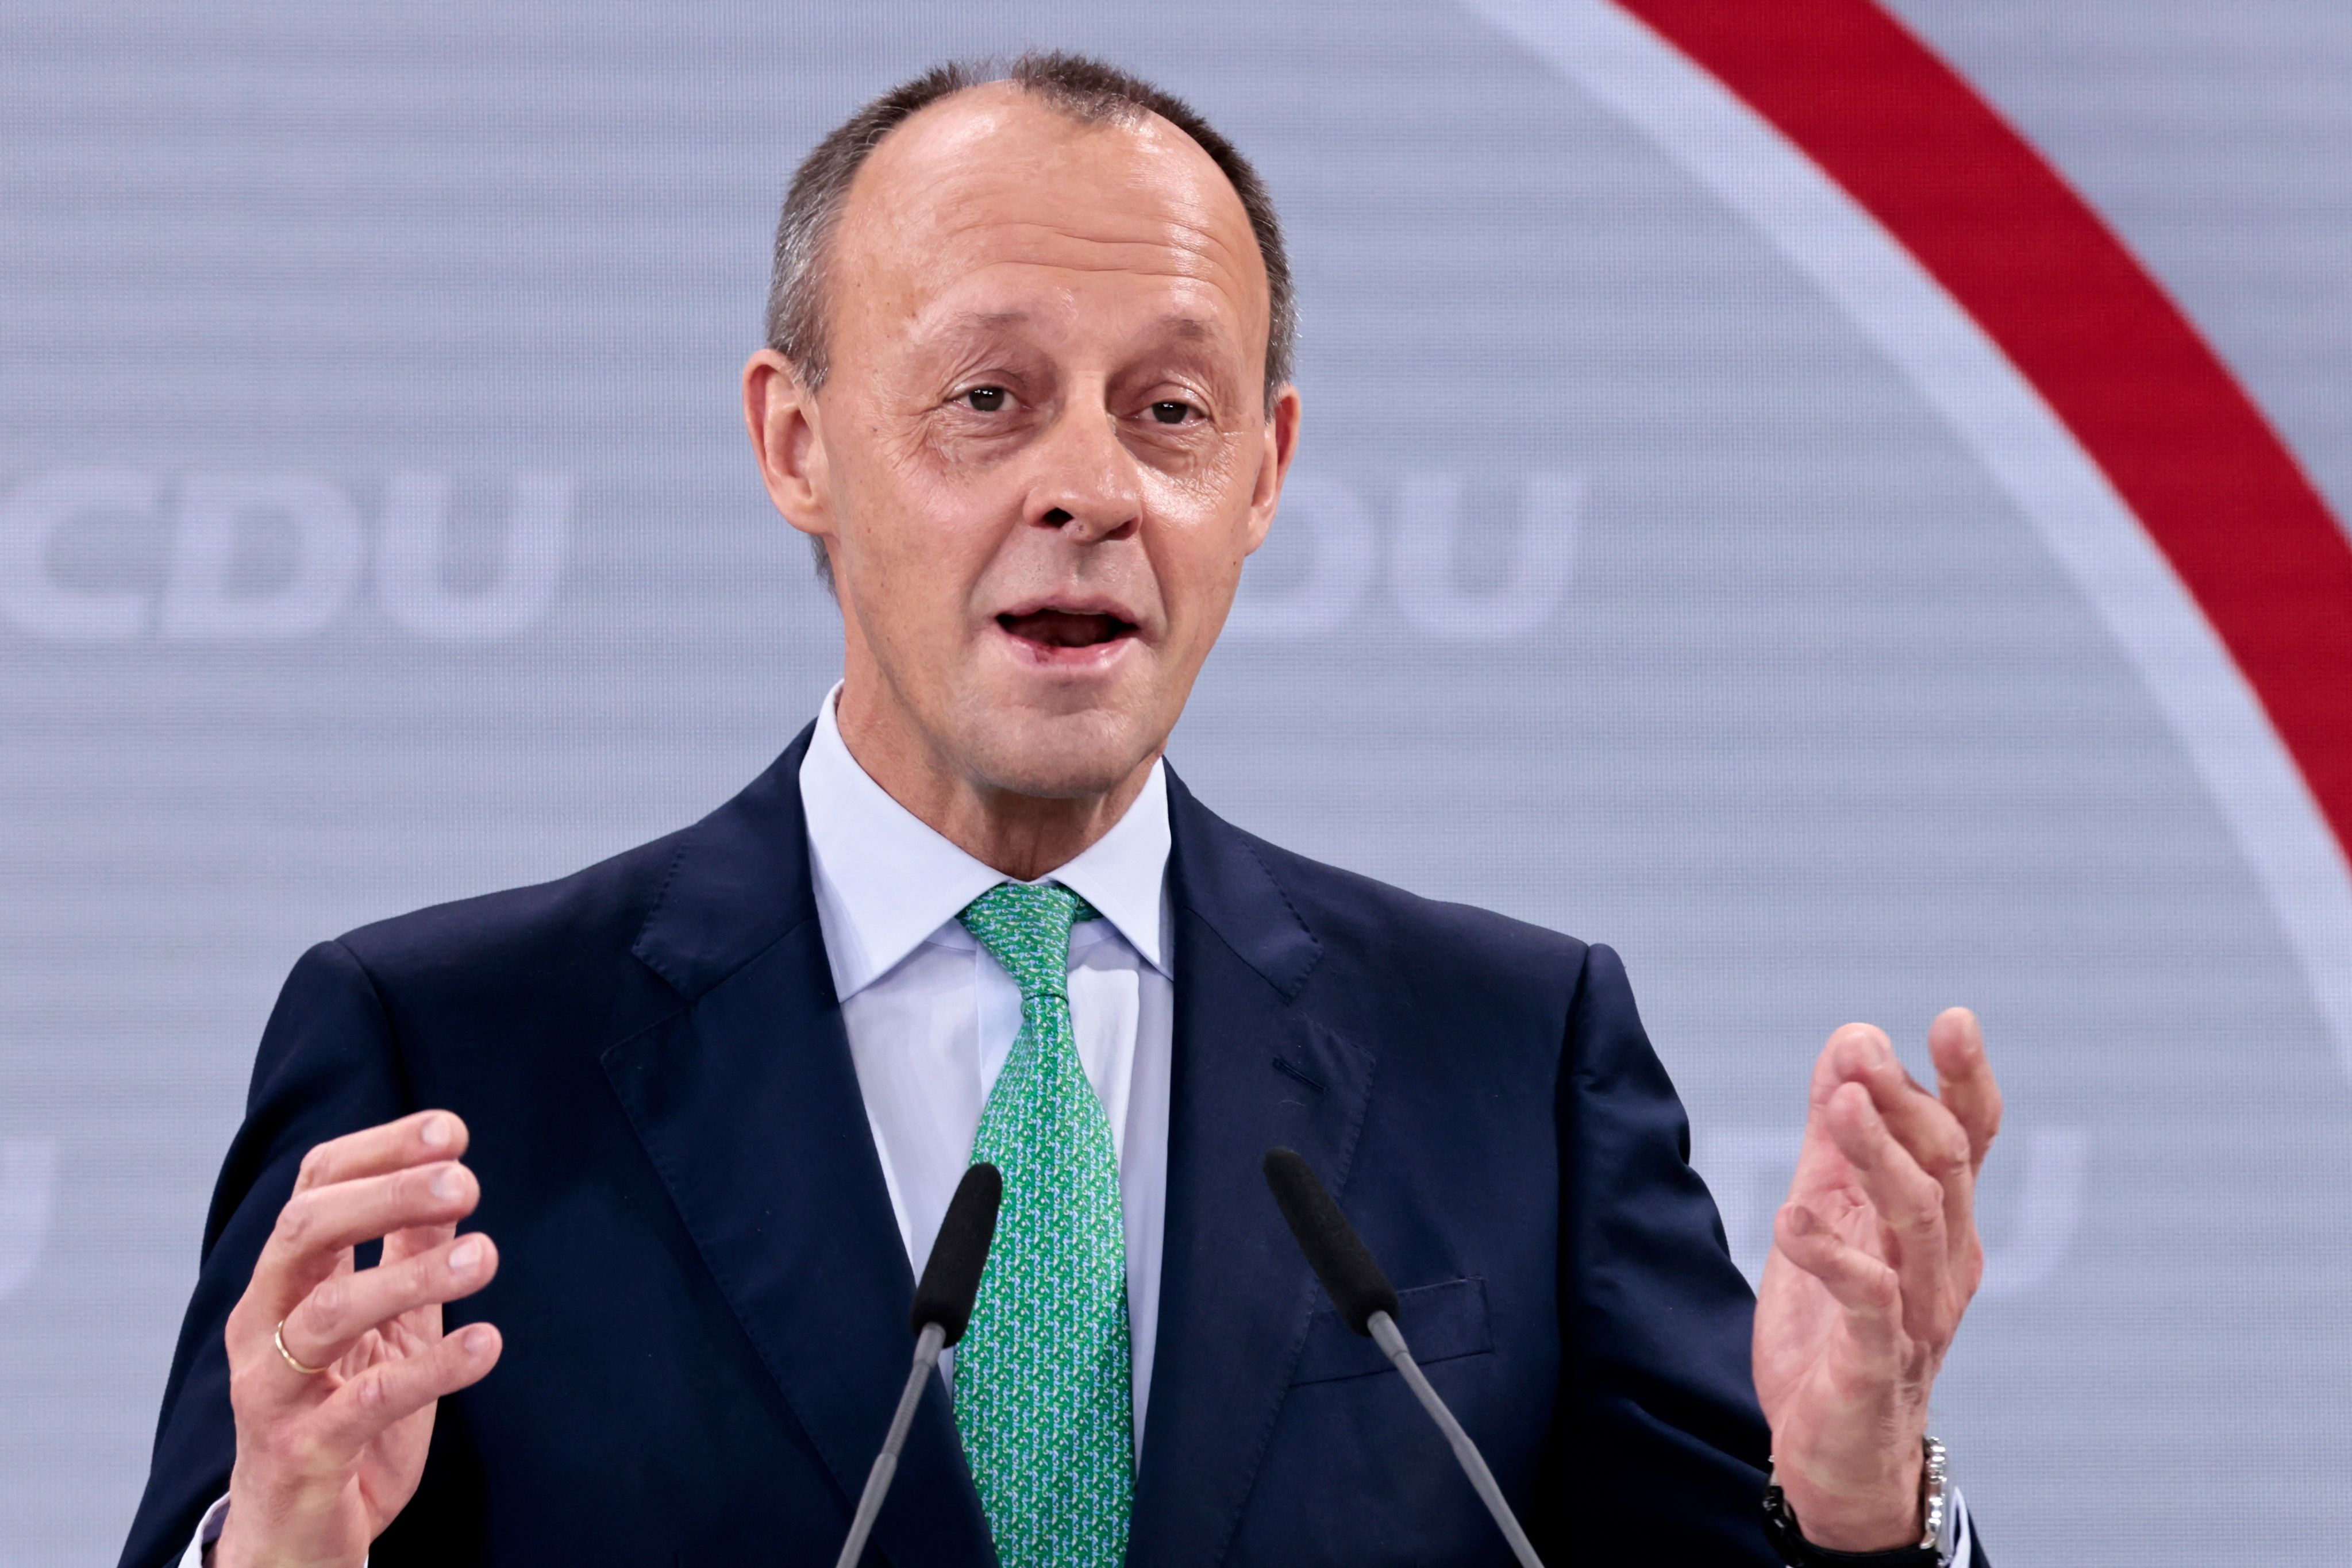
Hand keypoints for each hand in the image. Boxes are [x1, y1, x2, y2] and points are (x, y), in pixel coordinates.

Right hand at [214, 1111, 501, 1567]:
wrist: (299, 1530)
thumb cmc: (342, 1410)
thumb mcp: (386, 1323)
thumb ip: (405, 1252)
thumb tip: (448, 1174)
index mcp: (284, 1283)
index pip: (313, 1188)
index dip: (378, 1150)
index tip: (451, 1130)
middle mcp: (263, 1326)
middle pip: (303, 1232)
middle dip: (384, 1196)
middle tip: (466, 1181)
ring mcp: (274, 1391)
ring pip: (327, 1315)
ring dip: (412, 1276)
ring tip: (487, 1256)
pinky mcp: (302, 1454)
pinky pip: (362, 1406)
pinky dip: (429, 1371)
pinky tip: (486, 1342)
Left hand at [1752, 1009, 1999, 1550]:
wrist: (1838, 1447)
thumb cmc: (1839, 1323)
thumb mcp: (1834, 1209)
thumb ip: (1840, 1134)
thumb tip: (1850, 1040)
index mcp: (1940, 1220)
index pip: (1969, 1138)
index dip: (1966, 1080)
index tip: (1952, 1019)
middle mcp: (1944, 1260)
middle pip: (1946, 1165)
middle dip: (1907, 1102)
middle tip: (1863, 1051)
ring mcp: (1918, 1311)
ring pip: (1919, 1219)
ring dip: (1880, 1156)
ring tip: (1843, 1107)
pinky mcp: (1877, 1358)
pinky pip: (1868, 1299)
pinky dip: (1831, 1254)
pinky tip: (1791, 1218)